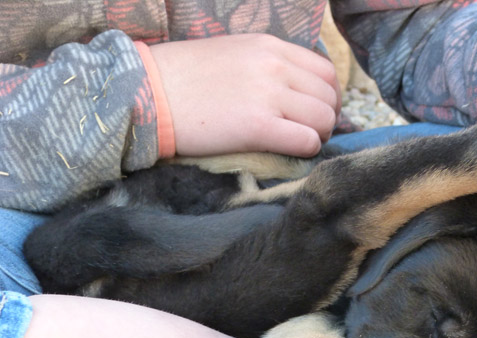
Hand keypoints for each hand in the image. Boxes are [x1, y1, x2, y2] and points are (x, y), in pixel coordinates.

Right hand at [150, 34, 340, 157]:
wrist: (147, 93)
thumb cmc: (184, 77)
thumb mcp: (234, 53)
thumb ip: (268, 65)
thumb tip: (295, 90)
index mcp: (270, 46)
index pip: (325, 72)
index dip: (327, 97)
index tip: (315, 112)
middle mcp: (274, 66)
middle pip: (329, 96)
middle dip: (327, 119)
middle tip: (311, 132)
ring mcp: (268, 95)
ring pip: (324, 119)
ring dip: (319, 135)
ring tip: (301, 142)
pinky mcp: (258, 126)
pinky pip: (306, 141)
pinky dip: (307, 150)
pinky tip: (291, 152)